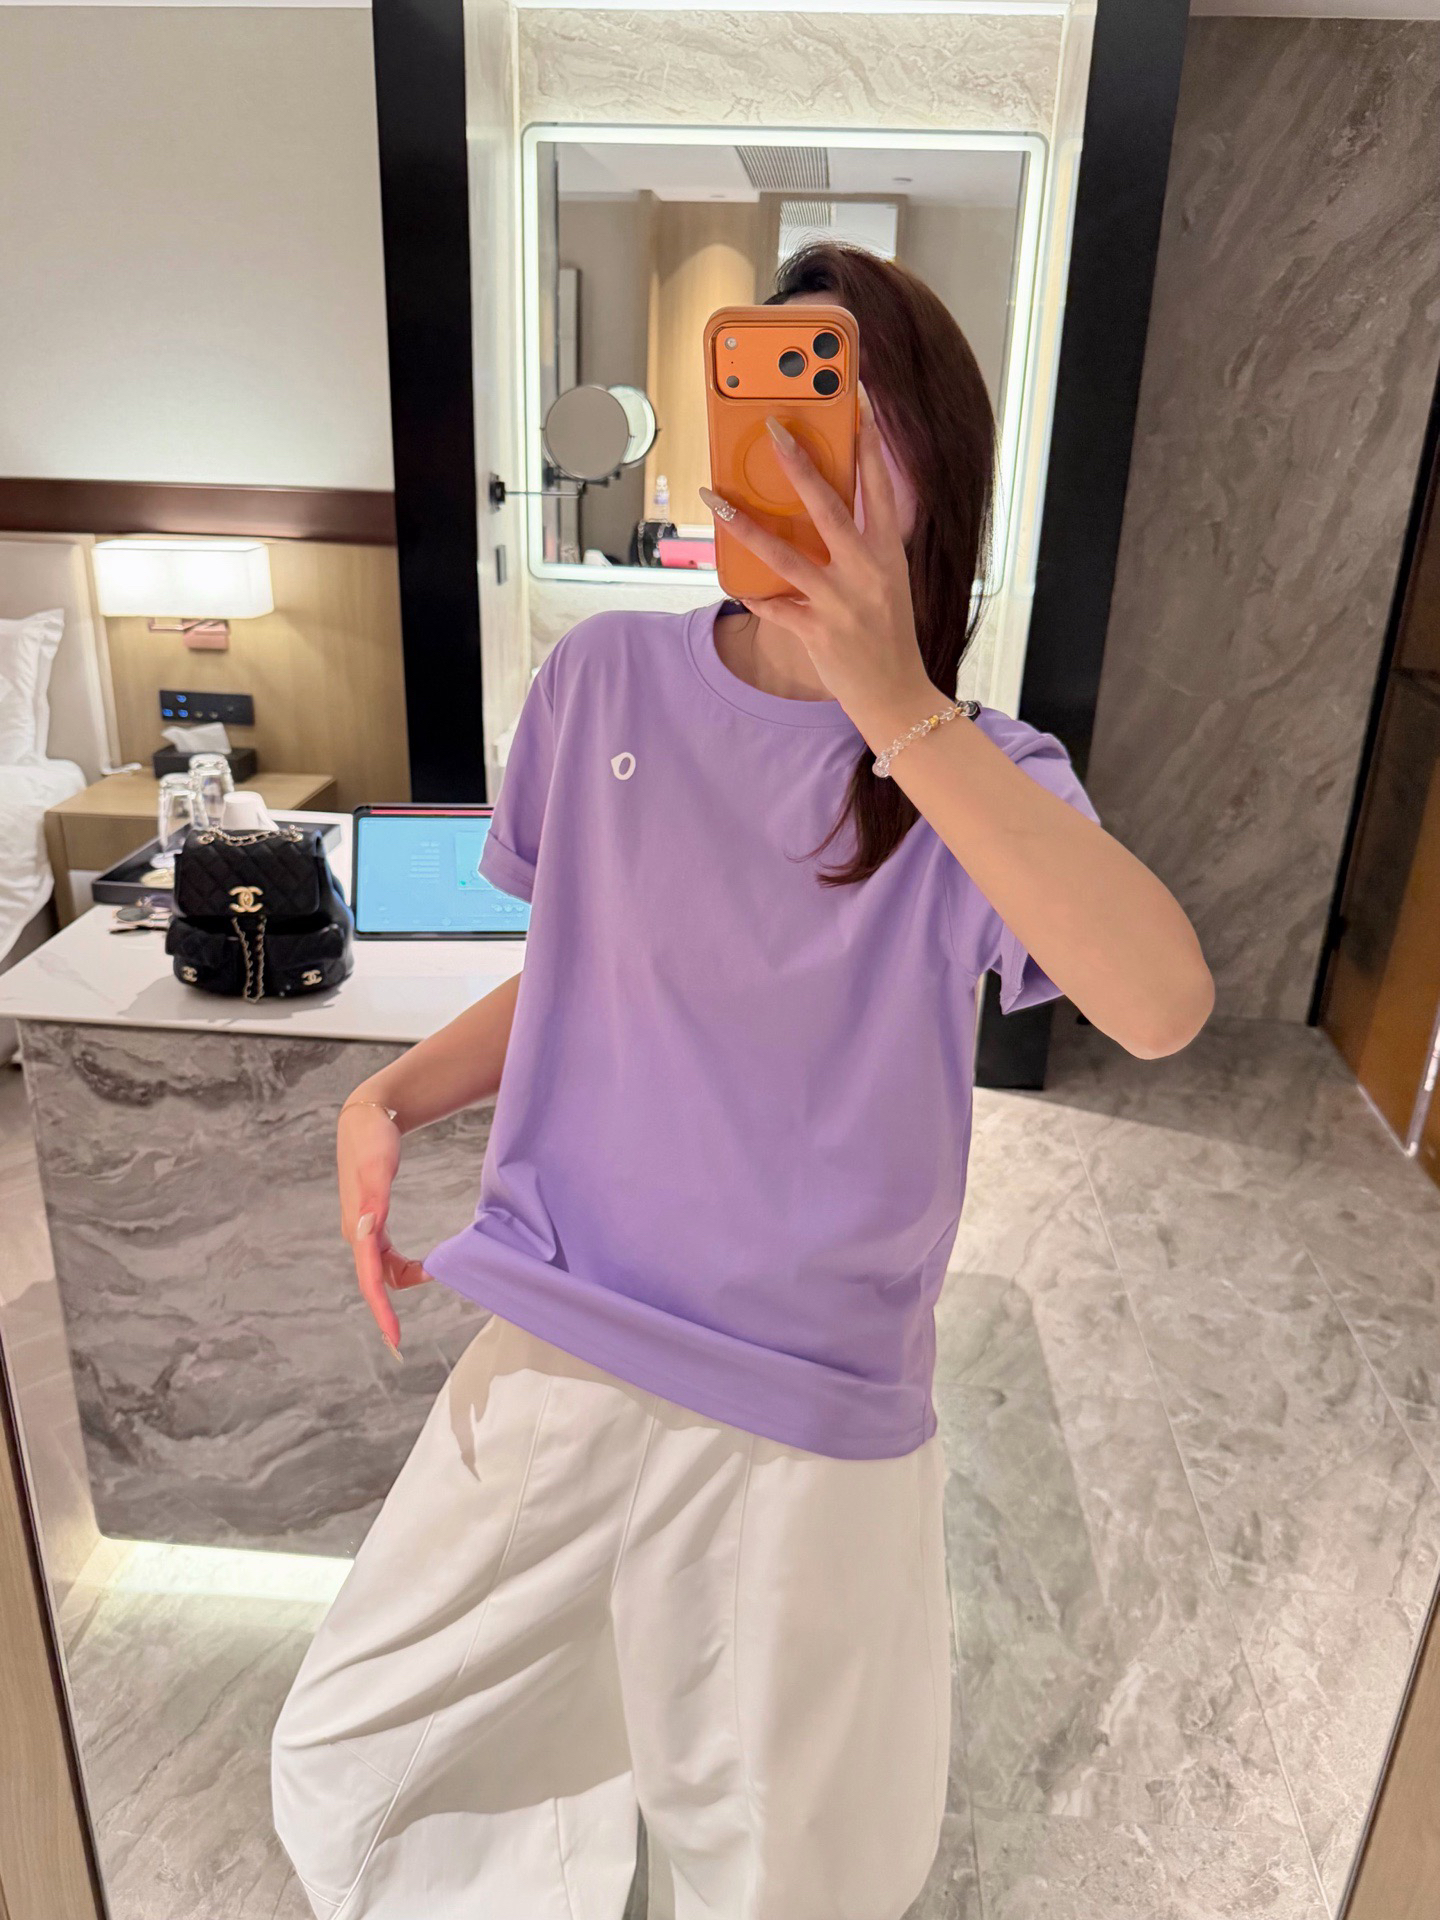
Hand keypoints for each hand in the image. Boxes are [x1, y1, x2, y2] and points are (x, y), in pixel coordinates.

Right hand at [337, 1102, 431, 1353]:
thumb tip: (367, 1231)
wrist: (367, 1116)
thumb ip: (373, 1197)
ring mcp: (362, 1228)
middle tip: (405, 1335)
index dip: (382, 1309)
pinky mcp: (371, 1220)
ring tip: (433, 1284)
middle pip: (375, 1280)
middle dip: (388, 1307)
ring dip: (402, 1283)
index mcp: (358, 1226)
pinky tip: (423, 1268)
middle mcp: (357, 1232)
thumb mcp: (376, 1165)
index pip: (370, 1278)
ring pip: (381, 1270)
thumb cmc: (371, 1139)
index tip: (395, 1336)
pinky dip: (402, 1266)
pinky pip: (385, 1256)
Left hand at [700, 389, 937, 741]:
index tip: (857, 405)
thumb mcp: (888, 582)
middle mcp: (866, 572)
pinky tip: (732, 581)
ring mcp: (840, 602)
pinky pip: (773, 606)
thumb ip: (863, 546)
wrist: (897, 696)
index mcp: (888, 554)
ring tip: (715, 497)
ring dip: (745, 523)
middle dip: (798, 464)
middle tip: (773, 429)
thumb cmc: (888, 635)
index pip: (878, 487)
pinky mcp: (817, 632)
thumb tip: (825, 510)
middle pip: (828, 507)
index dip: (868, 445)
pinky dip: (752, 593)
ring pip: (785, 554)